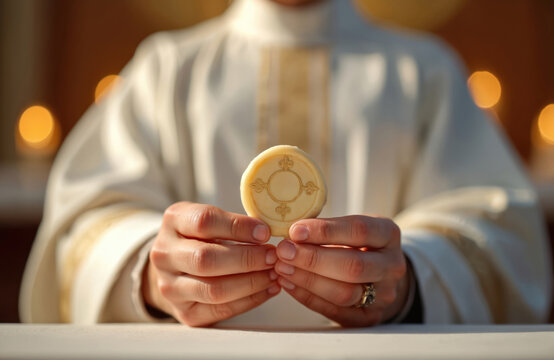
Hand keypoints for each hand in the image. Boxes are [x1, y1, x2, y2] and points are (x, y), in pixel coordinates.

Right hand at [142, 202, 280, 325]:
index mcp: (173, 222)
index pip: (203, 222)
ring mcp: (170, 286)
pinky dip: (250, 300)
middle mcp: (165, 254)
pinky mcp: (184, 312)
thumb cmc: (200, 237)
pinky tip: (268, 289)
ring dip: (252, 282)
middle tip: (273, 256)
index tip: (264, 232)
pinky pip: (221, 310)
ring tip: (274, 273)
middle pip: (206, 259)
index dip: (237, 227)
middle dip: (247, 258)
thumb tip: (266, 232)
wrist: (174, 267)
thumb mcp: (209, 219)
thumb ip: (232, 223)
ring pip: (214, 289)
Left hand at [274, 215, 408, 326]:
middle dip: (313, 259)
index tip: (295, 230)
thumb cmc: (357, 243)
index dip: (325, 231)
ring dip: (308, 280)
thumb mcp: (350, 227)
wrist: (379, 273)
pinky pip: (335, 311)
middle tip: (284, 251)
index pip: (359, 230)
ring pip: (345, 293)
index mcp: (388, 234)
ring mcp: (384, 294)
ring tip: (282, 267)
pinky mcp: (368, 317)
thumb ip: (327, 229)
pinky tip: (289, 283)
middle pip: (353, 266)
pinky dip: (307, 296)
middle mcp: (392, 265)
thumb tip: (291, 233)